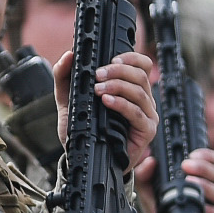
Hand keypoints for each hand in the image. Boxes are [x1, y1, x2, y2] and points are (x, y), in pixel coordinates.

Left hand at [53, 49, 158, 165]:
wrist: (84, 157)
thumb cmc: (84, 128)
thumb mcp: (70, 99)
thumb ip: (65, 76)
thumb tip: (69, 55)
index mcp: (131, 88)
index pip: (142, 65)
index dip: (130, 57)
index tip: (111, 58)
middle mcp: (143, 100)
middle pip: (140, 75)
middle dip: (118, 71)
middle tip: (98, 74)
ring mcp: (147, 115)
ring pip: (140, 92)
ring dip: (118, 86)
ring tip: (98, 89)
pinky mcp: (146, 130)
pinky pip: (137, 113)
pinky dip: (121, 104)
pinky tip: (106, 102)